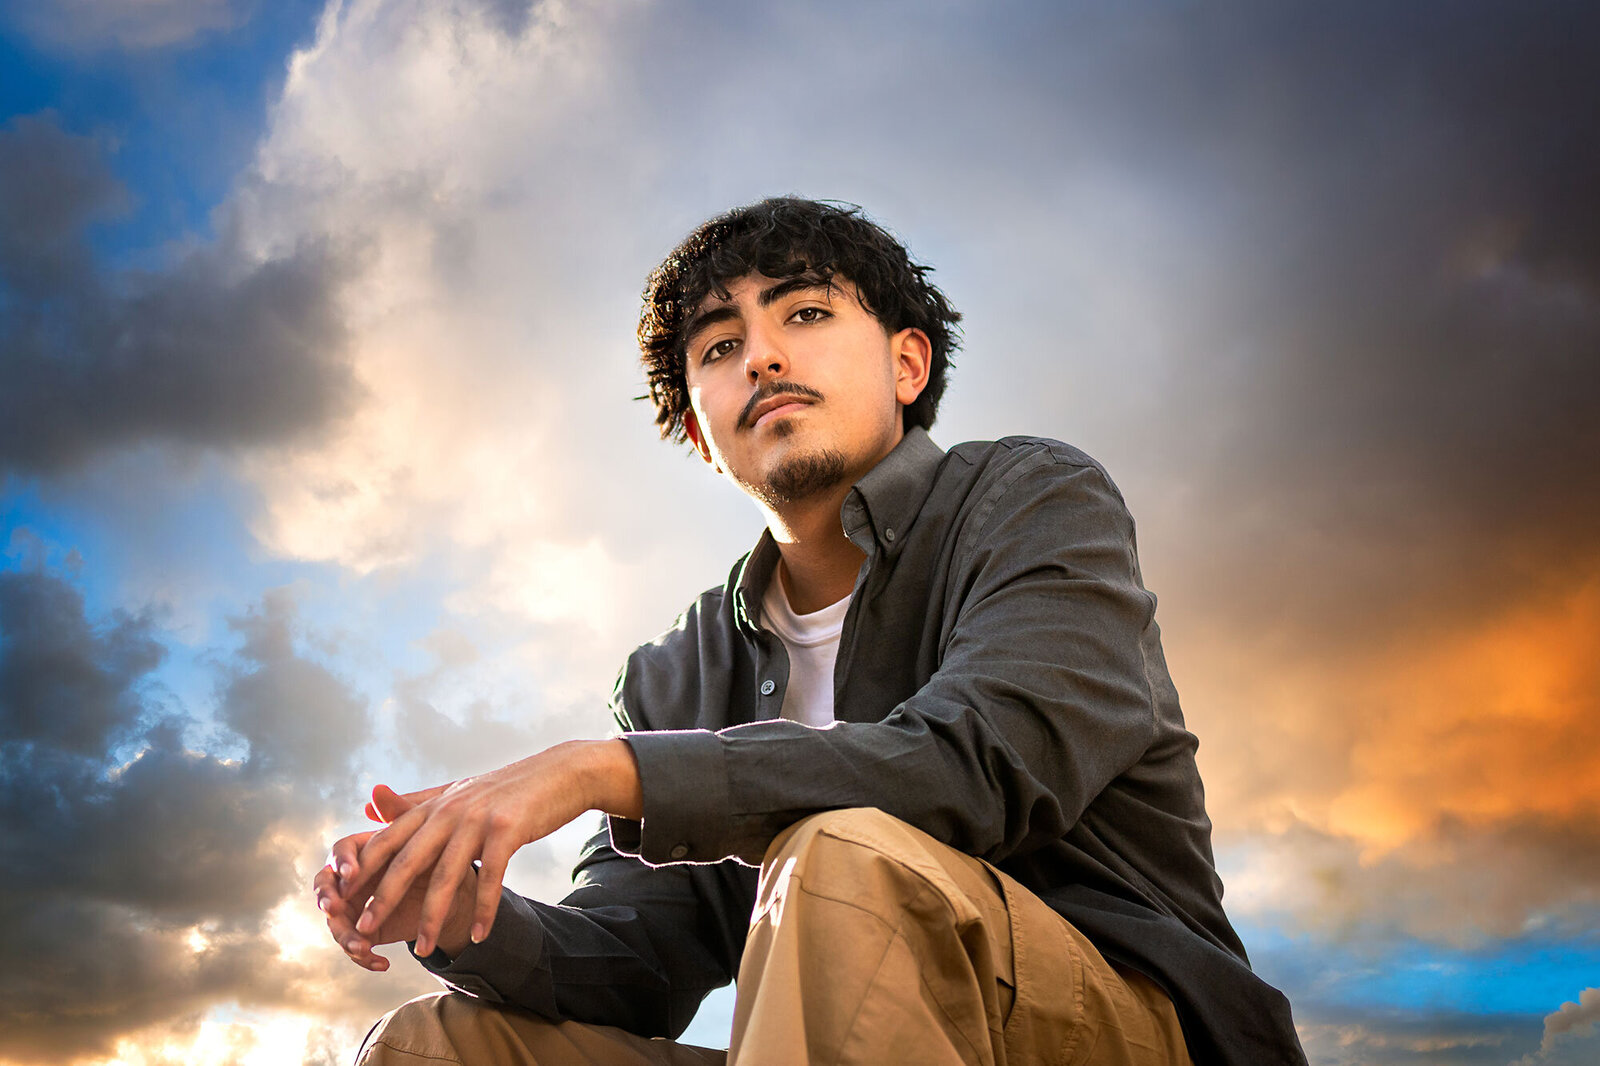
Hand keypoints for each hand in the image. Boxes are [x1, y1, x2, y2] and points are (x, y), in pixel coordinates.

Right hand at [314, 785, 472, 968]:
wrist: (456, 884)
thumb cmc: (440, 850)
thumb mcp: (426, 832)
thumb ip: (399, 813)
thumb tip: (376, 790)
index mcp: (362, 850)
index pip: (339, 852)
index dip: (342, 864)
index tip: (352, 875)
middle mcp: (352, 879)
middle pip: (325, 888)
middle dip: (327, 900)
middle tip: (335, 909)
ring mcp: (356, 906)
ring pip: (336, 923)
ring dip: (344, 936)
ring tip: (361, 946)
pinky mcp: (366, 930)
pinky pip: (355, 948)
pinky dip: (364, 958)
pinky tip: (382, 963)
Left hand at [338, 739, 640, 957]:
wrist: (558, 774)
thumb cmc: (504, 790)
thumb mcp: (456, 792)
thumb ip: (413, 802)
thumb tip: (368, 802)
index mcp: (434, 804)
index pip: (388, 840)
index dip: (363, 870)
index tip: (340, 900)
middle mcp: (451, 810)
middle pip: (409, 861)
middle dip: (384, 898)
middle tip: (363, 930)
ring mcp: (479, 820)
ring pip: (448, 877)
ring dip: (432, 918)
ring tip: (421, 950)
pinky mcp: (508, 831)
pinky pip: (491, 879)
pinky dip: (484, 911)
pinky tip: (478, 937)